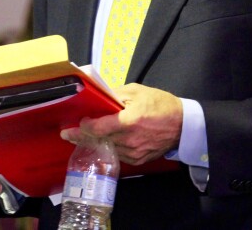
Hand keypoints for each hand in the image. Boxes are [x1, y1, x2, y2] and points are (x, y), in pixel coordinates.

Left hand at [61, 83, 183, 165]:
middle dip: (83, 136)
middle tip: (68, 134)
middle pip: (99, 140)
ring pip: (107, 149)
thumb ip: (115, 94)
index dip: (84, 127)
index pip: (98, 129)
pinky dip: (111, 147)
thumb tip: (99, 97)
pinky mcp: (138, 160)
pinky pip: (118, 154)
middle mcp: (129, 140)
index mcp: (129, 121)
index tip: (77, 123)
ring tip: (85, 135)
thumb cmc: (160, 104)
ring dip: (96, 143)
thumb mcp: (137, 91)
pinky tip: (106, 141)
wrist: (183, 124)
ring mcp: (134, 153)